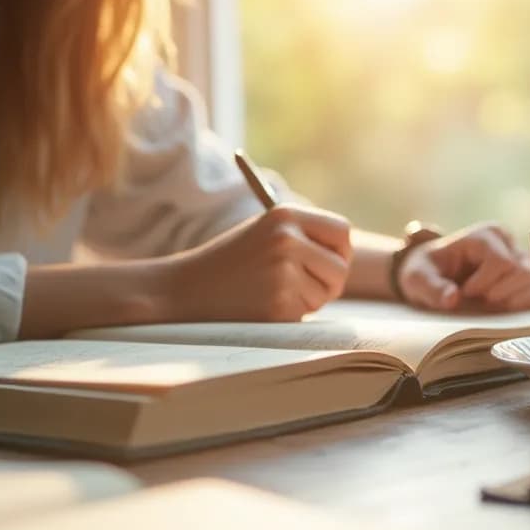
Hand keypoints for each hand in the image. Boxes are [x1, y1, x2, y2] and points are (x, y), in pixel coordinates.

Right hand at [166, 204, 351, 321]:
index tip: (329, 263)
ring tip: (271, 292)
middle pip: (340, 267)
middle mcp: (287, 239)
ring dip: (307, 301)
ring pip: (325, 294)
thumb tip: (345, 253)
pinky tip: (262, 305)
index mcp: (284, 214)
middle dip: (329, 283)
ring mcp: (283, 272)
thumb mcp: (264, 233)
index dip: (340, 251)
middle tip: (306, 288)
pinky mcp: (279, 304)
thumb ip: (303, 236)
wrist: (185, 289)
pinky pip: (306, 314)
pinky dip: (290, 315)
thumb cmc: (229, 262)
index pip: (341, 232)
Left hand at [396, 223, 529, 311]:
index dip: (485, 285)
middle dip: (500, 294)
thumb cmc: (425, 272)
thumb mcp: (417, 279)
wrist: (431, 275)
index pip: (502, 262)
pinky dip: (528, 305)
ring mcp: (521, 259)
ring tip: (492, 303)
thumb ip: (431, 288)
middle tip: (479, 299)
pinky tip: (508, 310)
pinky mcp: (528, 277)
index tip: (466, 293)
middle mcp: (508, 242)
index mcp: (485, 235)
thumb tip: (452, 298)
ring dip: (514, 301)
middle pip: (522, 273)